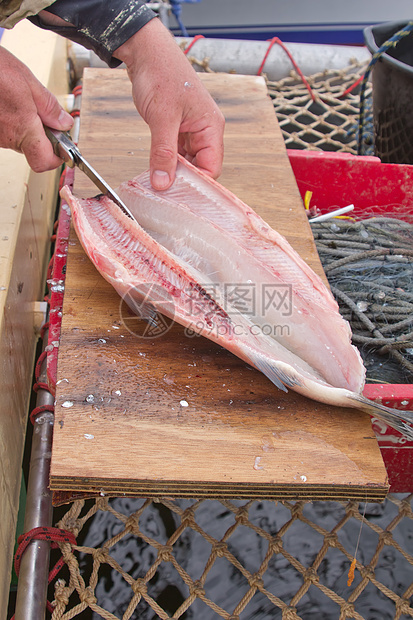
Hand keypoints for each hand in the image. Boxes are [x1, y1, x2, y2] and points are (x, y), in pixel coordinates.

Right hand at [0, 46, 72, 171]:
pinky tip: (6, 100)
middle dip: (41, 132)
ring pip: (16, 137)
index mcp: (22, 128)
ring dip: (23, 123)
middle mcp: (6, 137)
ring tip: (18, 98)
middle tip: (41, 111)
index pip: (44, 162)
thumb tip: (64, 123)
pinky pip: (3, 130)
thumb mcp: (28, 81)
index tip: (63, 146)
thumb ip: (49, 106)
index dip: (57, 157)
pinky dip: (9, 118)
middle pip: (31, 147)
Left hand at [114, 18, 224, 189]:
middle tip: (164, 191)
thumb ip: (163, 153)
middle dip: (184, 180)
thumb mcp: (161, 118)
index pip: (212, 167)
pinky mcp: (177, 129)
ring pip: (187, 162)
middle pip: (201, 167)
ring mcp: (191, 130)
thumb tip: (163, 183)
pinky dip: (166, 162)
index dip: (197, 183)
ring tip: (157, 181)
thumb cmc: (160, 73)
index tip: (177, 194)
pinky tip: (156, 169)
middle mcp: (205, 130)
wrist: (146, 51)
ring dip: (173, 171)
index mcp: (211, 127)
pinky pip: (176, 153)